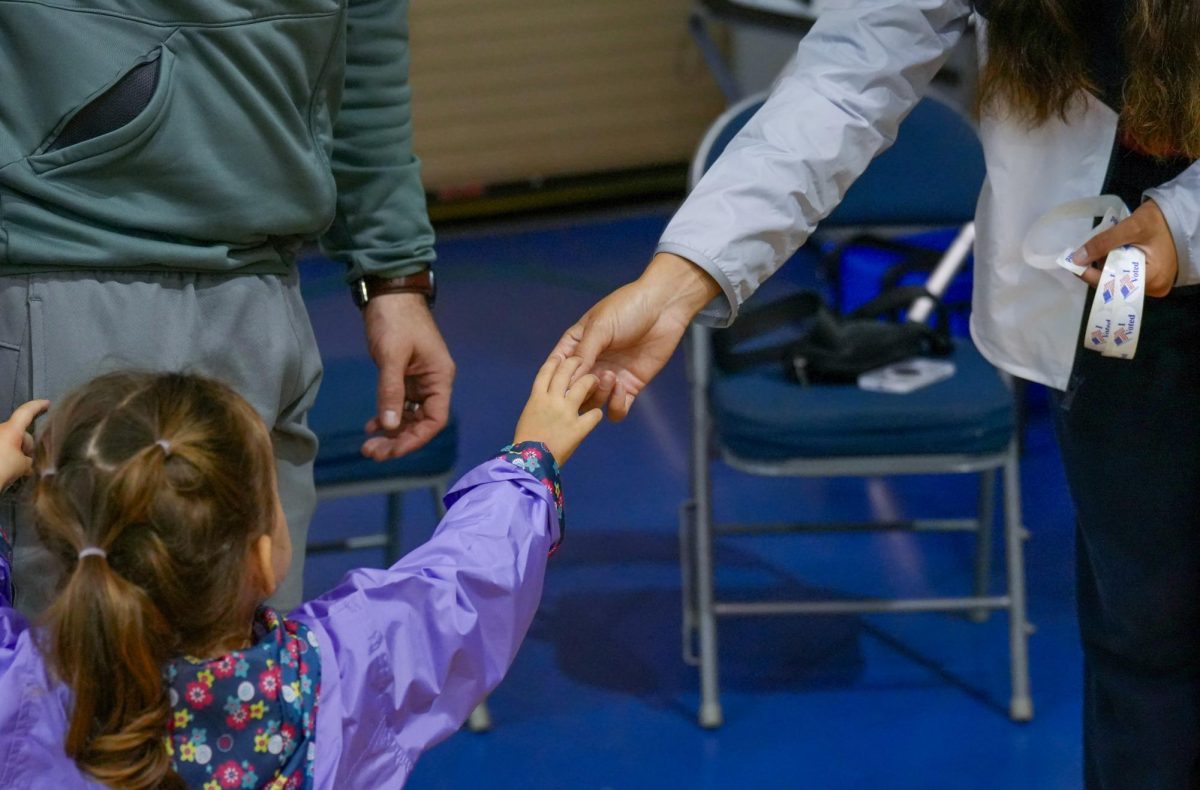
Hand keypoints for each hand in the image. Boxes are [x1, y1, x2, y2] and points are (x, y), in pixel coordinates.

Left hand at [0, 400, 49, 491]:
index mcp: (11, 430)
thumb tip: (32, 463)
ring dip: (17, 452)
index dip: (38, 406)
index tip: (47, 403)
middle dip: (27, 445)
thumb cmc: (1, 468)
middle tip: (31, 462)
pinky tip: (11, 469)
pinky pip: (3, 448)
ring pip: (11, 442)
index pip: (26, 412)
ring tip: (20, 469)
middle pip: (20, 433)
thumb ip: (31, 460)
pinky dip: (8, 456)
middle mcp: (0, 430)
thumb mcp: (23, 465)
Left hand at [362, 293, 454, 459]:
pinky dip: (386, 417)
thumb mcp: (392, 356)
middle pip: (421, 423)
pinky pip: (399, 404)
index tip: (392, 451)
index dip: (415, 439)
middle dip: (398, 440)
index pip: (435, 420)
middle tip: (372, 452)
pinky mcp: (404, 376)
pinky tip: (370, 425)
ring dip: (391, 432)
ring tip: (368, 445)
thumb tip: (389, 425)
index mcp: (440, 378)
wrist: (389, 292)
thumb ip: (391, 390)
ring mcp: (419, 381)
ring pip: (409, 417)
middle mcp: (433, 383)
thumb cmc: (396, 320)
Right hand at [513, 356, 602, 464]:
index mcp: (536, 397)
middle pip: (566, 371)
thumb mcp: (529, 417)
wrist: (528, 465)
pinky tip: (595, 415)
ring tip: (596, 380)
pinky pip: (595, 414)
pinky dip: (597, 413)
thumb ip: (540, 404)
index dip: (555, 361)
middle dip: (576, 361)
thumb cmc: (525, 443)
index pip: (546, 371)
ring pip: (584, 385)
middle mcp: (551, 400)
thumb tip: (549, 396)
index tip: (562, 356)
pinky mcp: (578, 428)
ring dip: (591, 381)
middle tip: (583, 361)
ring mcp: (566, 413)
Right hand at [551, 253, 721, 420]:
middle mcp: (590, 364)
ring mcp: (610, 377)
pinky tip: (621, 388)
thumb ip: (584, 354)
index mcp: (576, 346)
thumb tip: (567, 383)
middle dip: (579, 393)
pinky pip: (616, 409)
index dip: (558, 380)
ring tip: (610, 377)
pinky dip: (615, 406)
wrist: (664, 306)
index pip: (558, 370)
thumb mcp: (600, 327)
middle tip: (592, 380)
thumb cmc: (628, 308)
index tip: (563, 383)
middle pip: (574, 393)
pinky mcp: (630, 386)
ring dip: (598, 397)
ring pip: (593, 404)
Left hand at [1070, 199, 1176, 296]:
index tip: (1072, 264)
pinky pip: (1126, 274)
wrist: (1179, 214)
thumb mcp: (1130, 228)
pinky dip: (1115, 264)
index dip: (1089, 274)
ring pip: (1119, 279)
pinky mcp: (1151, 277)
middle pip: (1114, 284)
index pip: (1112, 285)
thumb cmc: (1159, 221)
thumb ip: (1103, 243)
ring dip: (1105, 266)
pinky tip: (1107, 253)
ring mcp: (1153, 284)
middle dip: (1096, 270)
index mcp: (1152, 281)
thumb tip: (1077, 258)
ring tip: (1094, 251)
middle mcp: (1153, 289)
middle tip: (1082, 255)